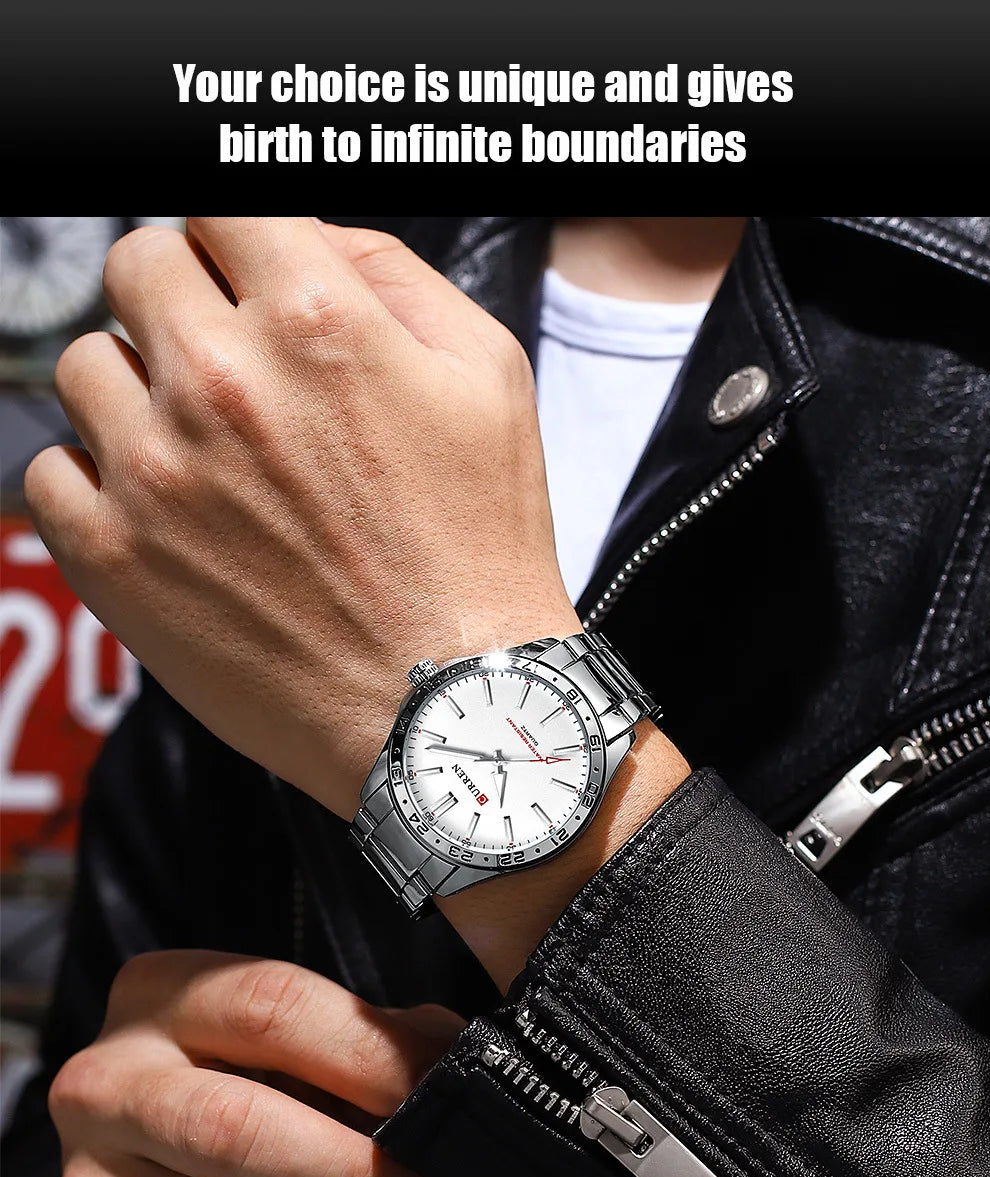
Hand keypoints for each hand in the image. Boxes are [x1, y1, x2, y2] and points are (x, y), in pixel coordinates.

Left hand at [25, 217, 581, 820]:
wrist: (450, 703)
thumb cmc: (482, 546)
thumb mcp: (489, 378)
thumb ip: (392, 272)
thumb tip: (308, 234)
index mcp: (316, 320)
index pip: (218, 208)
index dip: (235, 239)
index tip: (245, 274)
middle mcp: (221, 381)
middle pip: (136, 263)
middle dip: (180, 295)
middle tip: (222, 356)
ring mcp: (155, 472)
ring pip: (85, 364)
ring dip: (136, 388)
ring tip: (198, 447)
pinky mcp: (113, 559)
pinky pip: (48, 472)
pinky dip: (94, 479)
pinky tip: (159, 509)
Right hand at [48, 950, 462, 1176]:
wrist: (140, 1165)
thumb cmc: (241, 1086)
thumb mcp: (290, 1038)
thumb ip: (369, 1037)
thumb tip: (449, 1066)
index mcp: (160, 996)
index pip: (271, 1007)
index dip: (366, 1053)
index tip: (433, 1092)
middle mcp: (107, 1086)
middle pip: (239, 1129)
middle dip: (355, 1175)